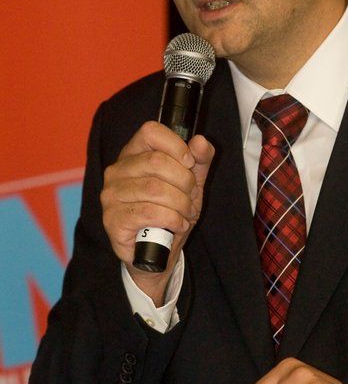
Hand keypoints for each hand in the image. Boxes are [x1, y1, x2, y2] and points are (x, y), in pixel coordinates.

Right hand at [100, 121, 213, 302]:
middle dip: (184, 182)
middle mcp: (117, 170)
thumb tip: (201, 141)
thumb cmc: (171, 211)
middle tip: (191, 197)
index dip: (176, 145)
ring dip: (180, 204)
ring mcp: (111, 195)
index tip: (189, 163)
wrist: (158, 251)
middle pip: (156, 161)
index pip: (150, 131)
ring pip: (154, 189)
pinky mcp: (112, 219)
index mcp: (134, 153)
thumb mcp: (191, 183)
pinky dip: (172, 219)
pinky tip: (177, 225)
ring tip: (185, 214)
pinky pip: (148, 212)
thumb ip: (199, 160)